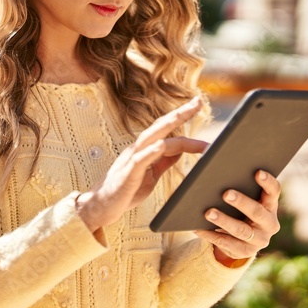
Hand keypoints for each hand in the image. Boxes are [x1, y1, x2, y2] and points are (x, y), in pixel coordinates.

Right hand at [76, 96, 207, 232]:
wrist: (102, 206)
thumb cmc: (126, 190)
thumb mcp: (151, 173)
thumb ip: (164, 161)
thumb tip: (180, 151)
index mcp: (145, 149)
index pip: (169, 135)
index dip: (188, 132)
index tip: (205, 129)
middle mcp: (138, 149)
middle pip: (160, 126)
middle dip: (179, 114)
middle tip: (198, 102)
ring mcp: (132, 159)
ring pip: (150, 137)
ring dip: (167, 125)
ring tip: (182, 114)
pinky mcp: (127, 174)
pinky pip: (139, 160)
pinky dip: (151, 151)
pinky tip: (162, 145)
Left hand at [193, 169, 281, 262]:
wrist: (243, 239)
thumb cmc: (242, 210)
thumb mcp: (247, 200)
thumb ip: (242, 188)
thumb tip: (220, 173)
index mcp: (271, 205)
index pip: (274, 191)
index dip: (267, 182)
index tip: (257, 172)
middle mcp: (270, 223)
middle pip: (257, 212)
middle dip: (241, 202)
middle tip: (226, 193)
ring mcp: (260, 240)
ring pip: (241, 230)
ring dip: (224, 220)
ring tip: (208, 212)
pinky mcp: (247, 252)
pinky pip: (227, 244)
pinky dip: (211, 235)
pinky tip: (199, 228)